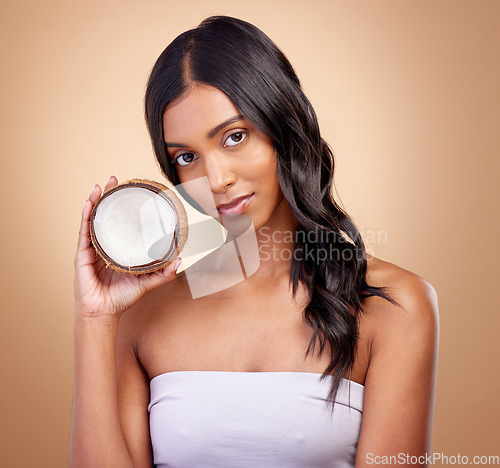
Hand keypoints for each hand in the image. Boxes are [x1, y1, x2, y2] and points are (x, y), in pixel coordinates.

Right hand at [74, 176, 180, 318]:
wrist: (104, 313)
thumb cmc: (122, 298)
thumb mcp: (147, 282)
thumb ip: (164, 273)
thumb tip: (181, 260)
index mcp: (118, 249)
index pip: (121, 222)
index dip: (124, 206)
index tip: (131, 191)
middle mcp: (104, 245)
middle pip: (106, 215)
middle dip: (109, 196)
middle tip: (115, 179)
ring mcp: (92, 248)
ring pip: (93, 219)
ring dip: (96, 200)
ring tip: (101, 184)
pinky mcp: (82, 254)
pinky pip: (84, 231)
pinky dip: (86, 215)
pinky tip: (89, 202)